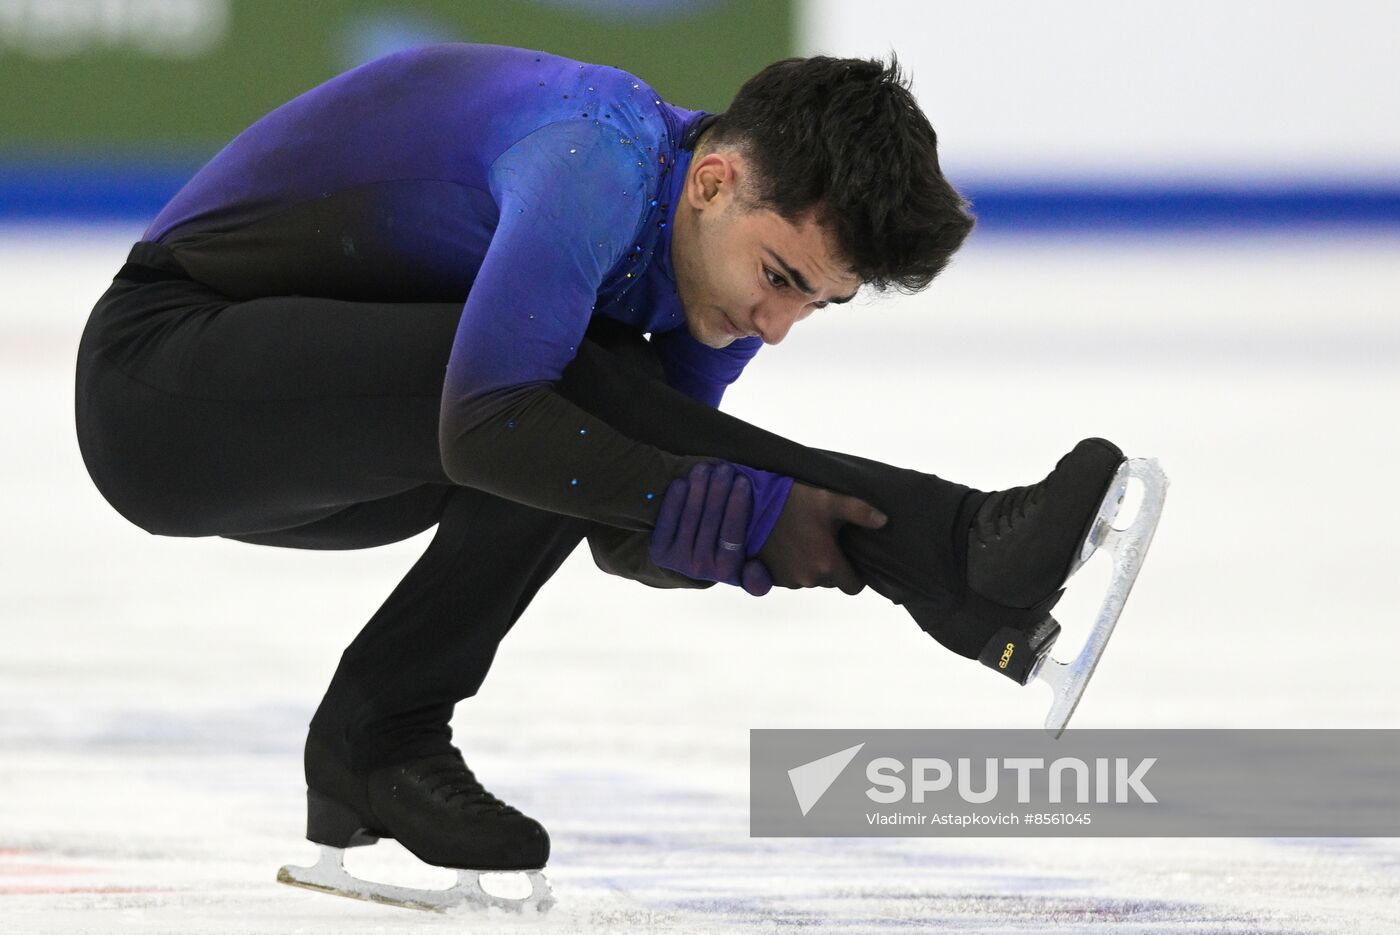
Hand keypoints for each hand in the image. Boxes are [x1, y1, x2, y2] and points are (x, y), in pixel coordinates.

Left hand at [649, 462, 773, 595]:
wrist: (692, 565)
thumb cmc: (727, 556)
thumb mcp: (747, 572)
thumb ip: (759, 579)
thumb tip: (752, 568)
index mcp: (728, 570)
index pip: (734, 533)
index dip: (738, 505)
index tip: (743, 481)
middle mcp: (702, 568)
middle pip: (711, 521)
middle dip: (719, 490)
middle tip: (725, 467)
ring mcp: (678, 560)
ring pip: (690, 517)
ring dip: (698, 489)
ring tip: (705, 467)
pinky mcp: (660, 551)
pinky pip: (667, 521)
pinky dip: (674, 500)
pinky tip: (682, 482)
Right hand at [757, 482, 887, 593]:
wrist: (749, 506)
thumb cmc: (792, 501)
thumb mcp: (830, 500)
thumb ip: (860, 511)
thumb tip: (884, 521)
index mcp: (827, 564)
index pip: (853, 587)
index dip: (854, 574)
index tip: (849, 557)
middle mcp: (808, 579)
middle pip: (830, 582)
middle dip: (831, 566)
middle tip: (825, 541)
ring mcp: (788, 580)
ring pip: (809, 580)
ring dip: (810, 566)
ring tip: (804, 540)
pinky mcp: (770, 577)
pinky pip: (789, 578)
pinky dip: (791, 566)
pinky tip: (787, 546)